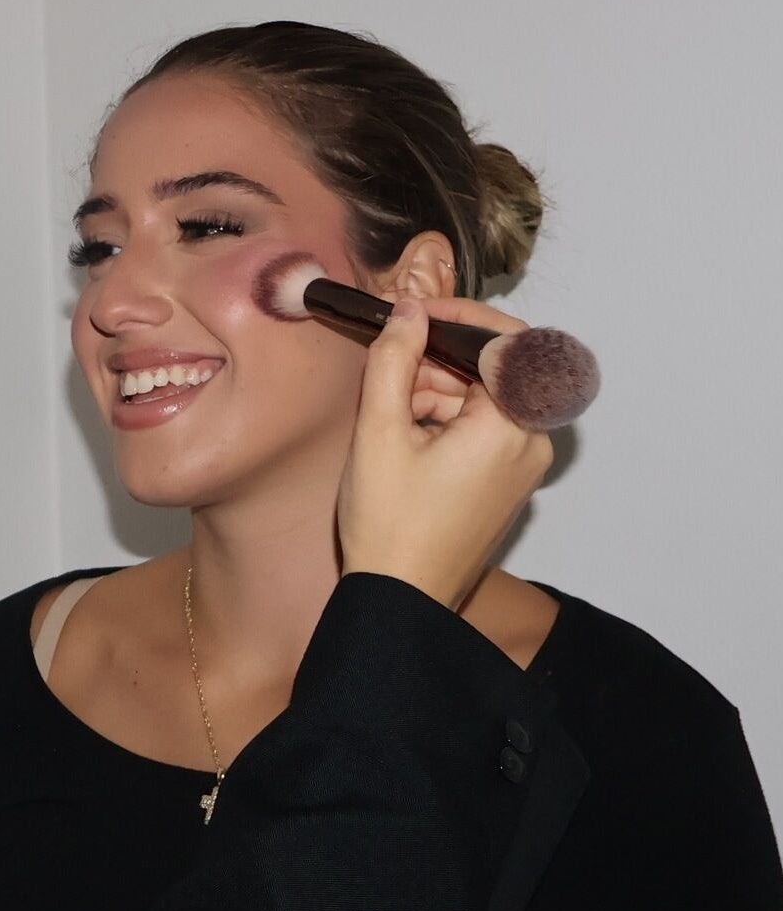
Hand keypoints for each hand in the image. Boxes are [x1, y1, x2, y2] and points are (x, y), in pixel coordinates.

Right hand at [338, 296, 555, 607]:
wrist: (402, 597)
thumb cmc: (390, 524)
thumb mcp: (379, 432)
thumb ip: (394, 360)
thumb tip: (408, 313)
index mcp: (510, 426)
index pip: (507, 341)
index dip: (461, 317)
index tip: (417, 315)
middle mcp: (531, 442)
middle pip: (495, 369)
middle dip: (439, 363)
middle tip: (390, 378)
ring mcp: (523, 464)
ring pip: (486, 398)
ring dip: (438, 392)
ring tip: (390, 419)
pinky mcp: (509, 481)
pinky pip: (486, 427)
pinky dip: (447, 420)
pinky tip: (406, 440)